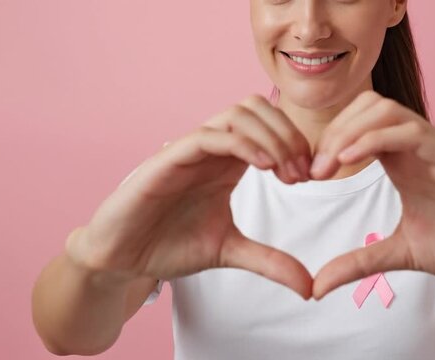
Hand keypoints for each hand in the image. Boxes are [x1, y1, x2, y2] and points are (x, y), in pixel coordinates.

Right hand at [66, 95, 314, 298]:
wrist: (124, 259)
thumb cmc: (171, 246)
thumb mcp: (232, 252)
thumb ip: (271, 262)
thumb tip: (310, 287)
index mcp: (229, 162)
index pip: (271, 127)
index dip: (297, 144)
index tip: (310, 177)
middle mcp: (213, 150)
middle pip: (259, 109)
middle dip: (289, 135)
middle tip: (301, 174)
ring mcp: (190, 151)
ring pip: (237, 114)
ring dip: (271, 137)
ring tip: (285, 173)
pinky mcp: (167, 160)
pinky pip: (206, 137)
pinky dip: (241, 143)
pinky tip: (263, 167)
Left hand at [311, 90, 434, 298]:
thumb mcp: (398, 254)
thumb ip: (358, 263)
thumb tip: (316, 288)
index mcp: (402, 161)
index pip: (358, 126)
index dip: (328, 142)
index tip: (308, 176)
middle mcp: (418, 148)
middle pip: (367, 107)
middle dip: (332, 132)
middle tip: (313, 170)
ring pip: (386, 110)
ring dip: (349, 131)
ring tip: (328, 165)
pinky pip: (413, 132)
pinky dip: (376, 138)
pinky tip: (350, 159)